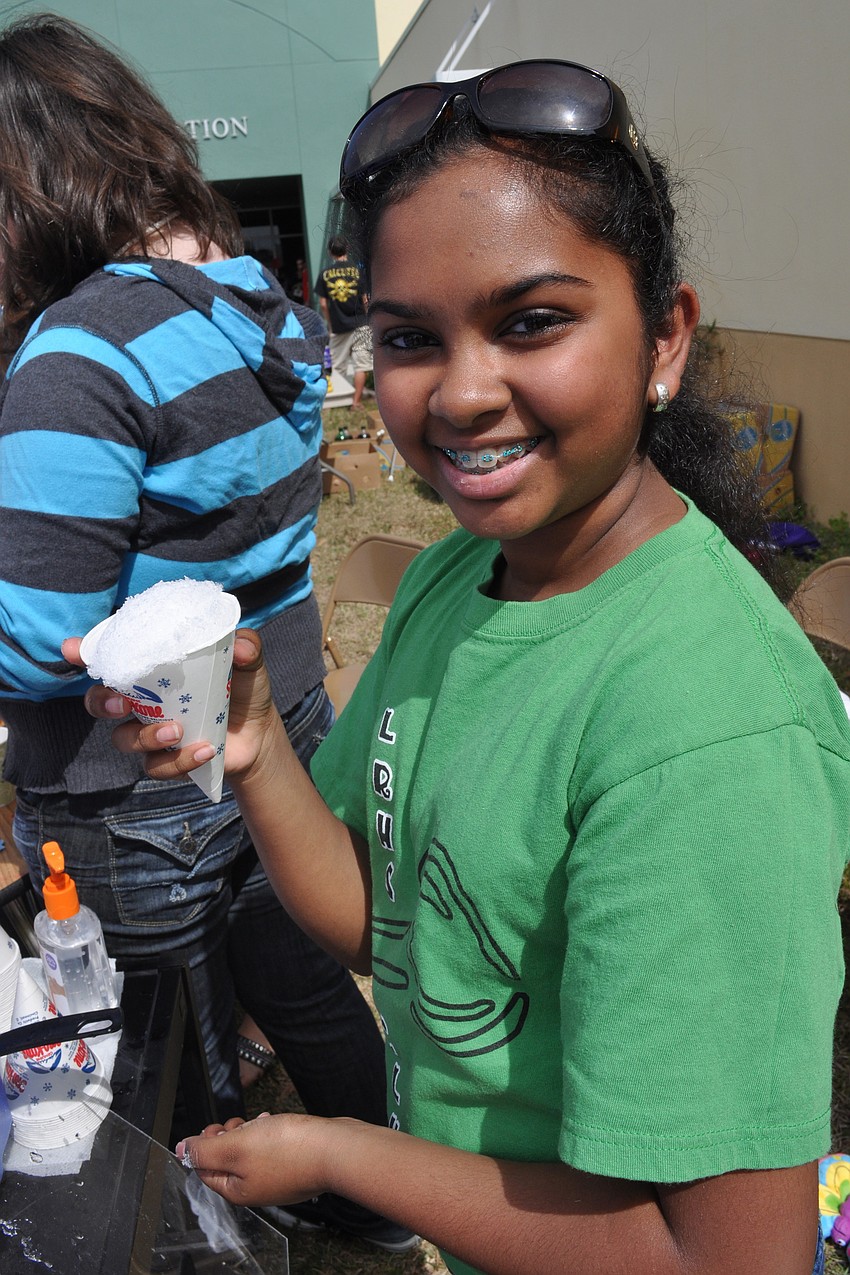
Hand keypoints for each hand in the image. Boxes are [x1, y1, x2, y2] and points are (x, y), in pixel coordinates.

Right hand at [63, 628, 278, 781]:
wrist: (258, 735)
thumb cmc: (242, 689)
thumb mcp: (248, 664)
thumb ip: (247, 647)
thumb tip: (242, 646)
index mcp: (153, 672)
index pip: (112, 660)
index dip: (85, 654)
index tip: (72, 648)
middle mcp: (142, 702)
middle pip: (99, 703)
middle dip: (101, 702)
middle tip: (121, 702)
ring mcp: (150, 733)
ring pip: (124, 740)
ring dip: (146, 736)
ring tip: (177, 730)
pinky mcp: (166, 761)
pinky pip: (157, 766)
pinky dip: (180, 760)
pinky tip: (205, 750)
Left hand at [175, 1112, 340, 1208]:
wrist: (335, 1149)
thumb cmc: (289, 1149)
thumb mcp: (235, 1146)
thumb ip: (204, 1150)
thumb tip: (180, 1151)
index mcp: (237, 1190)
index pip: (206, 1169)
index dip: (205, 1145)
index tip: (215, 1127)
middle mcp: (256, 1187)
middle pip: (228, 1160)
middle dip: (229, 1135)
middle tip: (239, 1124)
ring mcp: (277, 1177)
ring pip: (251, 1151)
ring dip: (250, 1132)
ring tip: (261, 1122)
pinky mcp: (294, 1164)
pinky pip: (272, 1148)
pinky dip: (269, 1133)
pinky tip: (277, 1123)